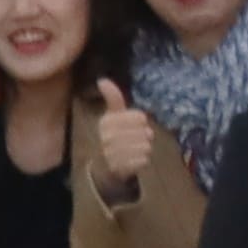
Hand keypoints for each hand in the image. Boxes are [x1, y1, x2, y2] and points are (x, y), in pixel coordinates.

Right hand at [90, 80, 157, 194]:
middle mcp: (107, 137)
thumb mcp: (113, 115)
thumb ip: (113, 98)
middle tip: (138, 138)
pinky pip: (144, 160)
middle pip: (145, 132)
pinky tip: (134, 158)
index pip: (140, 117)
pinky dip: (143, 159)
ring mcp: (112, 154)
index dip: (142, 121)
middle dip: (145, 135)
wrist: (104, 165)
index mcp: (106, 122)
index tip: (136, 124)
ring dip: (145, 147)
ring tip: (136, 148)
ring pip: (146, 146)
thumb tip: (101, 79)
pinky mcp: (120, 168)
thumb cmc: (114, 135)